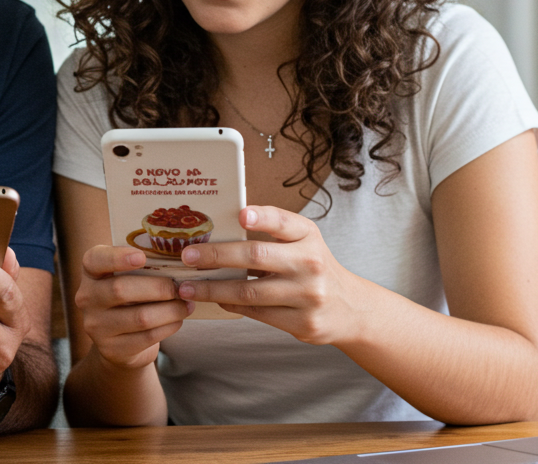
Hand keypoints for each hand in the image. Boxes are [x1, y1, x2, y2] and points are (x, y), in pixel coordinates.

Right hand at [75, 245, 192, 369]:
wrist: (120, 342)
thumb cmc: (130, 298)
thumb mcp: (127, 277)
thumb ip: (143, 266)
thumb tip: (181, 260)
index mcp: (91, 272)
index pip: (95, 260)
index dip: (117, 257)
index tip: (142, 257)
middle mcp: (87, 298)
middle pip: (121, 289)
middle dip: (158, 287)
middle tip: (181, 287)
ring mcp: (96, 326)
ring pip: (140, 317)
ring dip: (170, 310)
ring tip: (186, 304)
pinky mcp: (112, 349)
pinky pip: (147, 337)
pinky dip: (168, 327)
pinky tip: (178, 320)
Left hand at [177, 206, 367, 344]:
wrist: (350, 308)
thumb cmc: (312, 267)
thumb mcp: (302, 242)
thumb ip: (271, 233)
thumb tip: (218, 229)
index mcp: (308, 236)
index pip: (284, 222)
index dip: (263, 217)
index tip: (242, 214)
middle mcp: (311, 263)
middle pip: (256, 257)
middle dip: (216, 256)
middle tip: (187, 255)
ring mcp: (308, 295)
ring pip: (250, 292)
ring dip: (213, 289)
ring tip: (188, 287)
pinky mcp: (303, 323)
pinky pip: (257, 313)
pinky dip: (230, 305)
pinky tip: (214, 299)